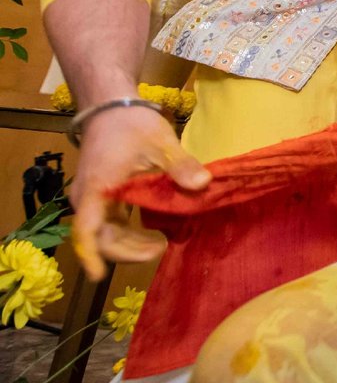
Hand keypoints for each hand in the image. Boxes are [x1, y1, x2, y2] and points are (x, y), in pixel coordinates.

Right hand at [70, 105, 209, 280]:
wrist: (112, 105)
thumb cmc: (132, 123)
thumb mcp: (160, 142)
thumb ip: (180, 166)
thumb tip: (203, 184)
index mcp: (96, 189)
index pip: (86, 230)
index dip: (91, 255)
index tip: (98, 277)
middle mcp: (88, 198)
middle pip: (101, 237)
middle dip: (128, 250)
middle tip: (160, 249)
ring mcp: (93, 197)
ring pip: (106, 231)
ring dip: (130, 242)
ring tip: (161, 243)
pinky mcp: (101, 194)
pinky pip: (111, 221)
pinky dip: (129, 230)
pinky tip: (153, 229)